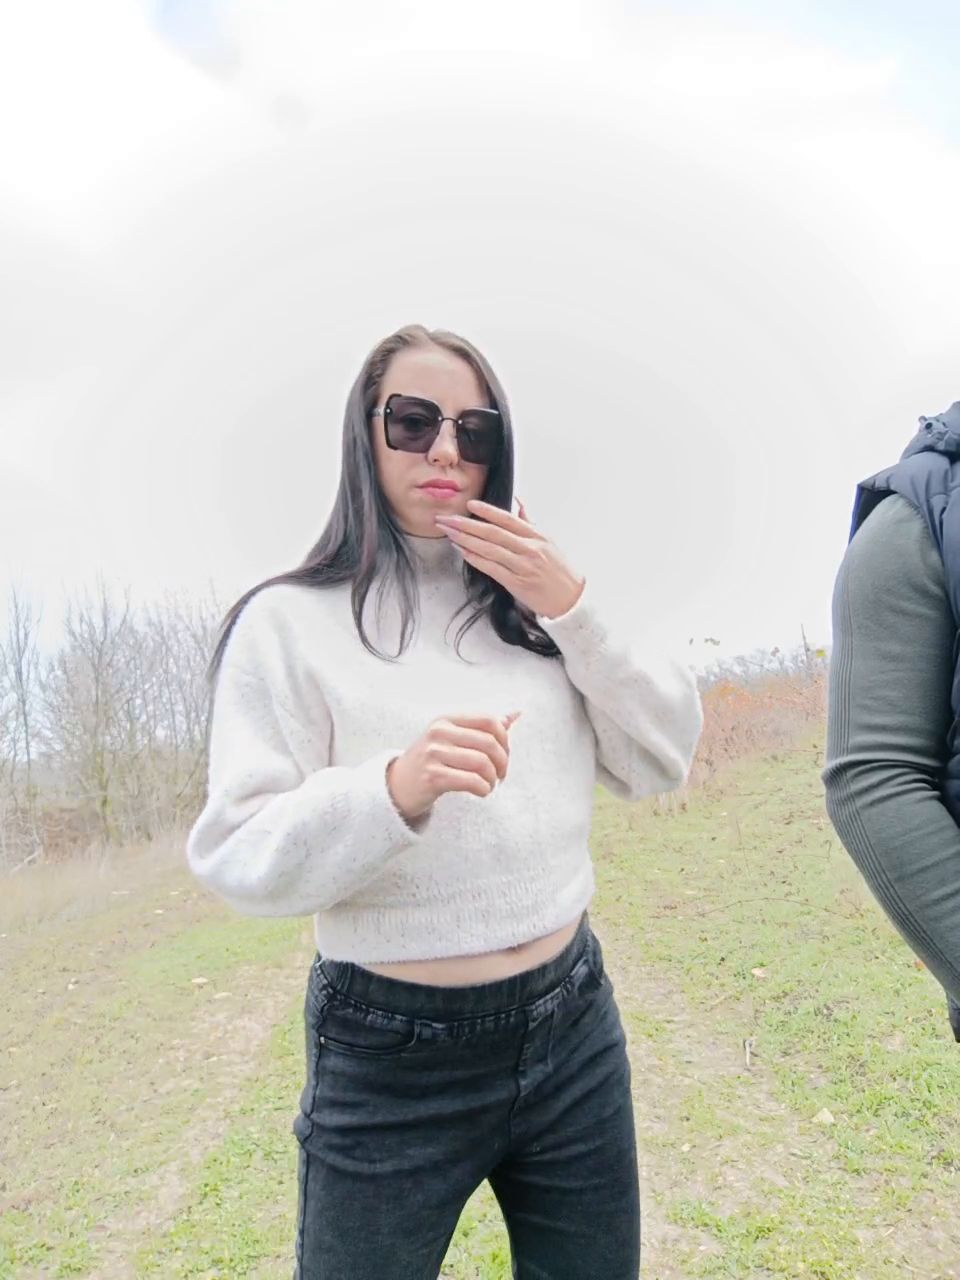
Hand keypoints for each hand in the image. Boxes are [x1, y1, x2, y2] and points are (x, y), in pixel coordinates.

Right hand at [387, 711, 521, 822]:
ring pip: (482, 764)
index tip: (505, 754)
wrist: (399, 786)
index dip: (505, 739)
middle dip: (502, 762)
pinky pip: (472, 782)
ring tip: (490, 784)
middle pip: (489, 743)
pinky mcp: (432, 777)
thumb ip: (484, 728)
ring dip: (493, 779)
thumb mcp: (453, 739)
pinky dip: (484, 789)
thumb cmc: (432, 761)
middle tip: (501, 774)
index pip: (489, 721)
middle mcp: (439, 733)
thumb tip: (516, 714)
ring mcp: (433, 754)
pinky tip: (481, 791)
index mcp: (447, 720)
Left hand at [435, 499, 584, 619]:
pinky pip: (492, 569)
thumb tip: (518, 502)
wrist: (572, 599)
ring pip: (490, 549)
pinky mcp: (518, 584)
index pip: (507, 519)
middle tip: (448, 519)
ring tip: (450, 533)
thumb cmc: (560, 570)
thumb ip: (530, 523)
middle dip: (467, 525)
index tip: (469, 504)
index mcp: (537, 536)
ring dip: (466, 540)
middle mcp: (530, 549)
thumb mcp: (549, 542)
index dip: (487, 511)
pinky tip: (463, 553)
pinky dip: (476, 560)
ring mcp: (523, 566)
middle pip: (493, 533)